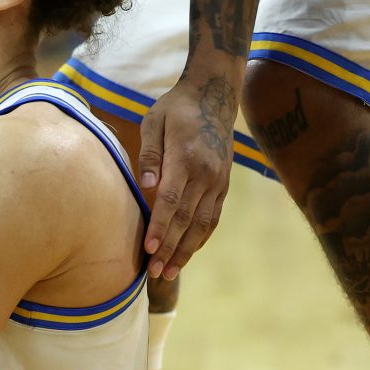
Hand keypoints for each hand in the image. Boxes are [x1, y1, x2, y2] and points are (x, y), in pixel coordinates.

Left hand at [136, 74, 235, 279]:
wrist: (214, 97)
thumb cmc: (175, 109)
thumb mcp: (153, 122)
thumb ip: (149, 155)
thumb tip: (145, 187)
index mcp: (186, 158)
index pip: (171, 201)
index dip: (160, 227)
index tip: (149, 249)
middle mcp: (206, 174)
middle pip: (186, 219)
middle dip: (170, 248)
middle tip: (154, 273)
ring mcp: (218, 182)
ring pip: (202, 224)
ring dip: (186, 250)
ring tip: (168, 272)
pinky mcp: (224, 185)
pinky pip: (213, 218)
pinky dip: (200, 238)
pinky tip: (187, 254)